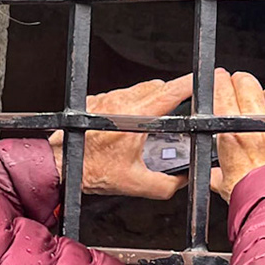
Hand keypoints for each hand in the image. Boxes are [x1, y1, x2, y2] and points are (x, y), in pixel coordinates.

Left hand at [61, 75, 195, 198]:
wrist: (59, 164)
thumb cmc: (90, 171)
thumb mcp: (134, 184)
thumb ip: (166, 185)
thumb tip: (184, 180)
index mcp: (135, 117)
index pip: (171, 92)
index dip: (192, 84)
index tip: (205, 79)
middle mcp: (121, 101)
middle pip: (159, 86)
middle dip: (174, 94)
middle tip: (184, 107)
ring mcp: (107, 97)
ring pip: (140, 89)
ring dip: (153, 99)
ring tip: (156, 119)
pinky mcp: (97, 99)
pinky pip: (123, 95)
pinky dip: (133, 104)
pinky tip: (131, 122)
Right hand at [211, 69, 264, 199]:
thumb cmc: (254, 196)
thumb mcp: (224, 184)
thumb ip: (217, 173)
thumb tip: (213, 174)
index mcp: (232, 132)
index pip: (222, 91)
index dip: (220, 80)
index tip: (220, 78)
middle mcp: (256, 122)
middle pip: (247, 83)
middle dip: (242, 80)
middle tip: (240, 84)